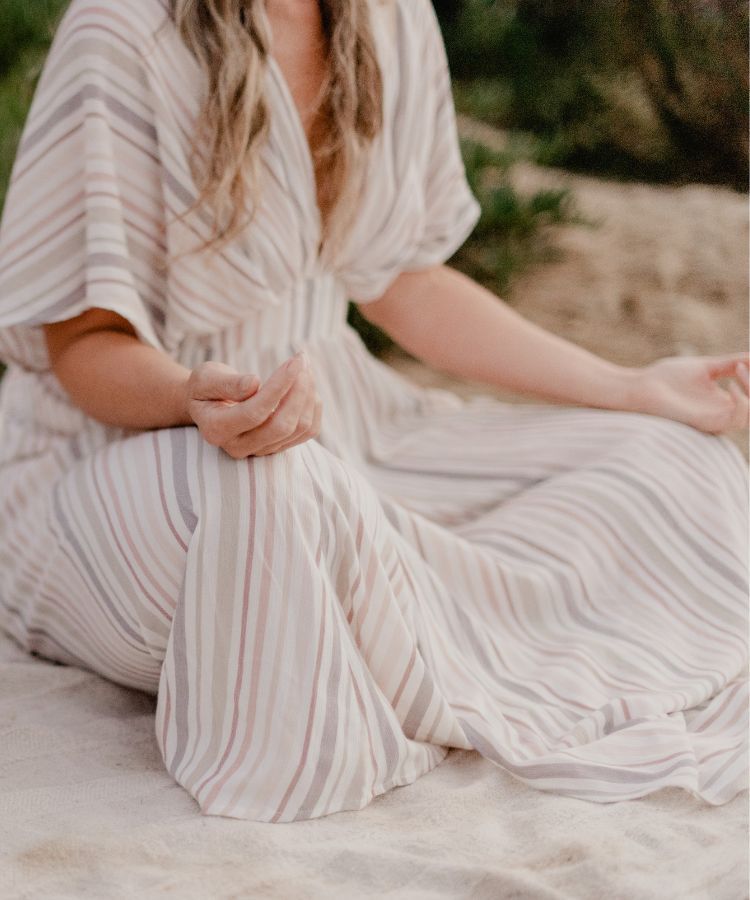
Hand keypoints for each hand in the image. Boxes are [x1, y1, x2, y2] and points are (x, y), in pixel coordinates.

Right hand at [184, 352, 321, 457]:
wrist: (209, 404)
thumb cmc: (206, 387)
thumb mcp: (206, 378)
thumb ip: (226, 383)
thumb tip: (254, 383)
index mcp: (217, 429)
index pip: (254, 412)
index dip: (278, 387)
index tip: (294, 362)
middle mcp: (239, 447)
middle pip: (282, 426)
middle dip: (299, 391)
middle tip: (301, 361)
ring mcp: (261, 450)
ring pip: (299, 428)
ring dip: (308, 394)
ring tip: (304, 366)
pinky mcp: (279, 447)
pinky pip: (308, 431)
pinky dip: (313, 405)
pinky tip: (306, 384)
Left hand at [634, 353, 748, 434]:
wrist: (642, 387)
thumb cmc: (666, 378)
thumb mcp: (704, 367)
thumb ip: (728, 364)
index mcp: (722, 402)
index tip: (742, 362)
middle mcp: (720, 413)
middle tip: (741, 367)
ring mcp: (713, 420)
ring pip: (748, 418)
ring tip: (737, 372)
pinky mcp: (705, 423)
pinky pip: (734, 421)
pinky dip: (742, 405)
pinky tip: (731, 386)